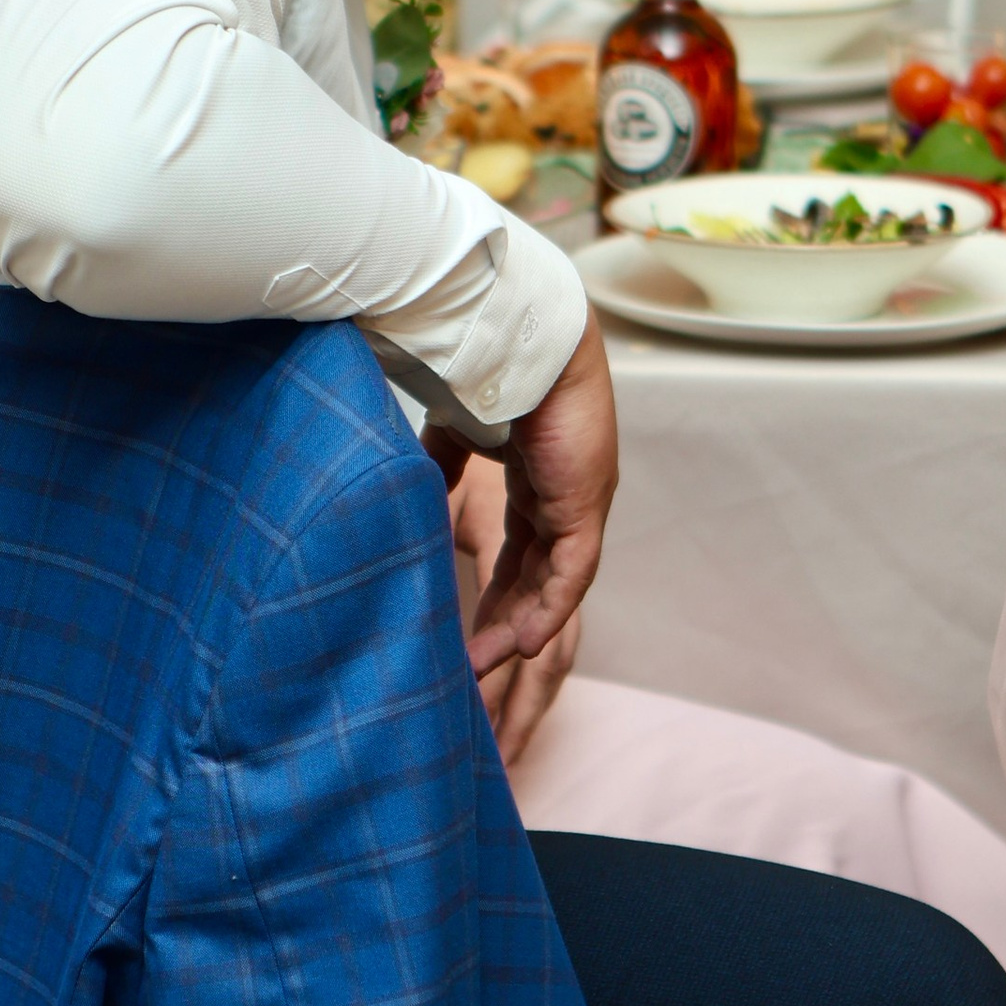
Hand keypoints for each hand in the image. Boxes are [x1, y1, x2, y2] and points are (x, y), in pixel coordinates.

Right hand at [452, 310, 617, 678]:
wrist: (517, 339)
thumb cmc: (486, 371)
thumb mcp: (455, 430)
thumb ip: (443, 462)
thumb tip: (419, 490)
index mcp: (535, 476)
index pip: (518, 549)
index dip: (492, 592)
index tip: (463, 628)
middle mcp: (562, 494)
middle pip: (535, 576)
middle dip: (502, 621)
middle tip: (470, 664)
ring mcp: (578, 501)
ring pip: (552, 584)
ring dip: (519, 627)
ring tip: (482, 666)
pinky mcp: (585, 504)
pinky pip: (570, 574)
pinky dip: (547, 610)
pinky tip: (521, 643)